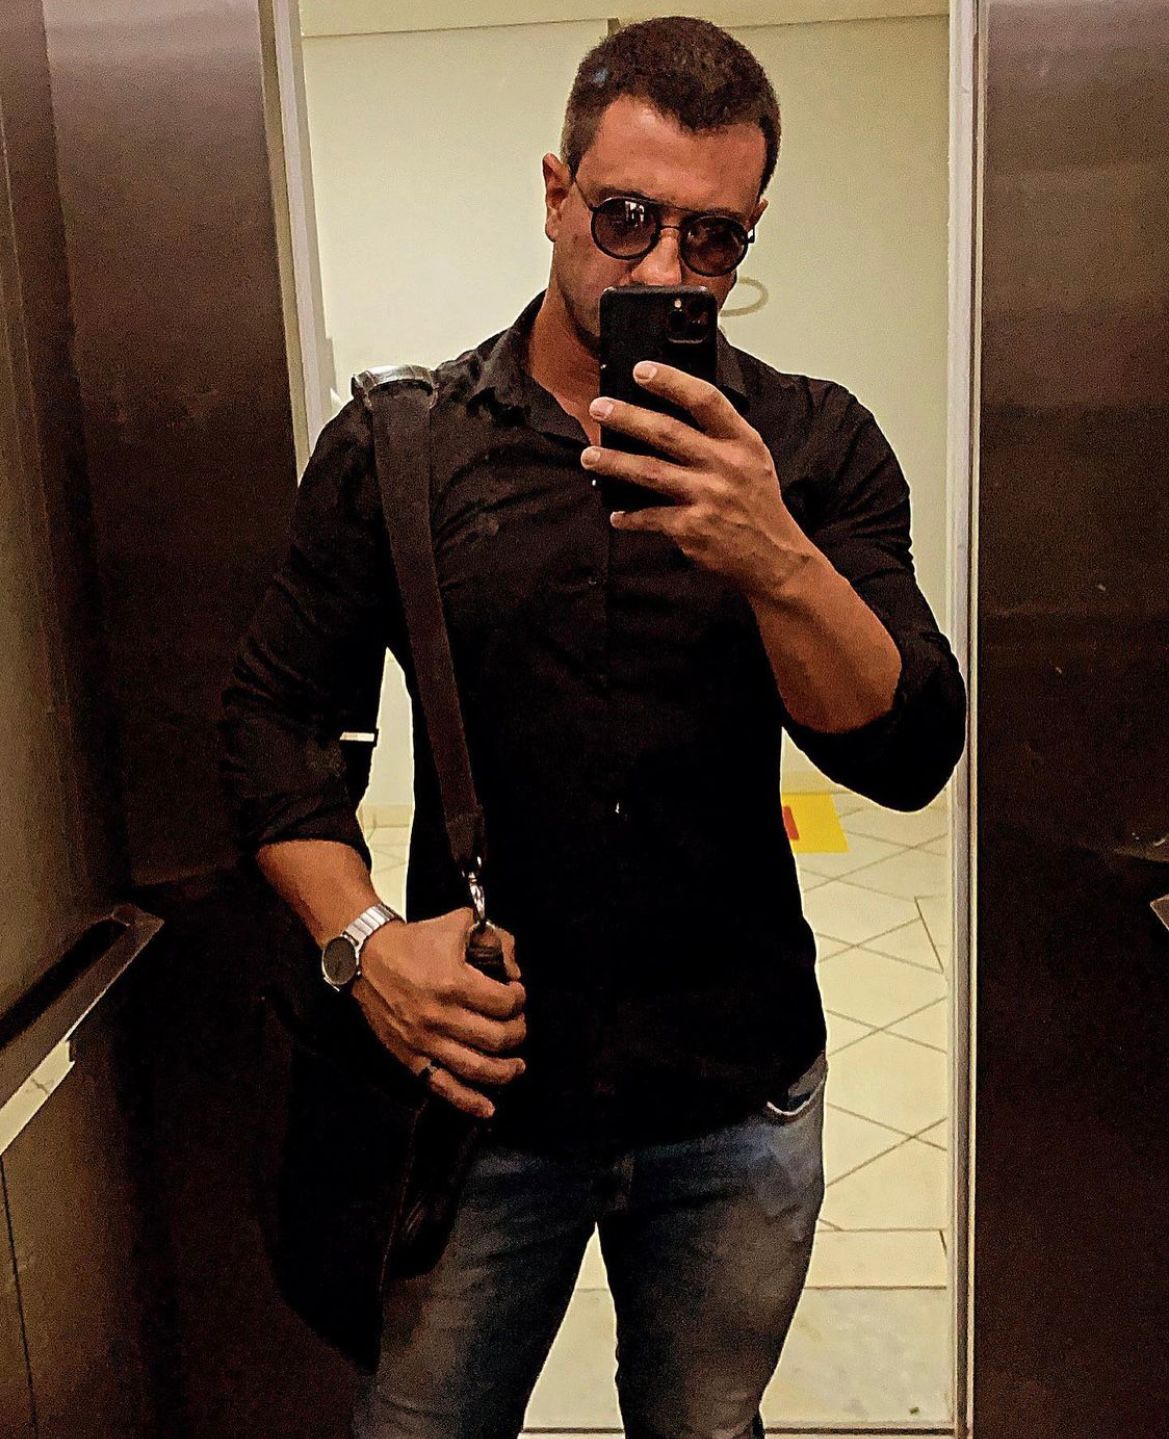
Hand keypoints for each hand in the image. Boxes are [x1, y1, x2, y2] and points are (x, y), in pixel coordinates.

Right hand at [352, 907, 526, 1119]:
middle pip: (497, 1038)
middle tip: (518, 1025)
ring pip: (476, 1068)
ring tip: (517, 1066)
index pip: (505, 1003)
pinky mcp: (411, 1057)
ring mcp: (425, 1041)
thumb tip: (513, 967)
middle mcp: (441, 1016)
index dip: (519, 999)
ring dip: (505, 1071)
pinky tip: (488, 1107)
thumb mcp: (457, 924)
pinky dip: (468, 1101)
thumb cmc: (413, 941)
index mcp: (455, 983)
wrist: (366, 957)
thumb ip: (494, 938)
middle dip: (518, 1032)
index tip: (517, 994)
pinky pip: (443, 1086)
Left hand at [581, 361, 815, 597]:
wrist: (774, 557)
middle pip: (667, 432)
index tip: (641, 371)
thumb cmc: (759, 507)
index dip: (671, 382)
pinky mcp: (691, 528)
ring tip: (590, 456)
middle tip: (599, 408)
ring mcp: (706, 496)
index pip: (705, 400)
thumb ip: (723, 437)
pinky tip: (617, 514)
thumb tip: (677, 414)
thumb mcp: (754, 460)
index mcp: (741, 442)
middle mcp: (724, 465)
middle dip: (628, 417)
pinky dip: (630, 516)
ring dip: (614, 462)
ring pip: (649, 471)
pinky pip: (650, 517)